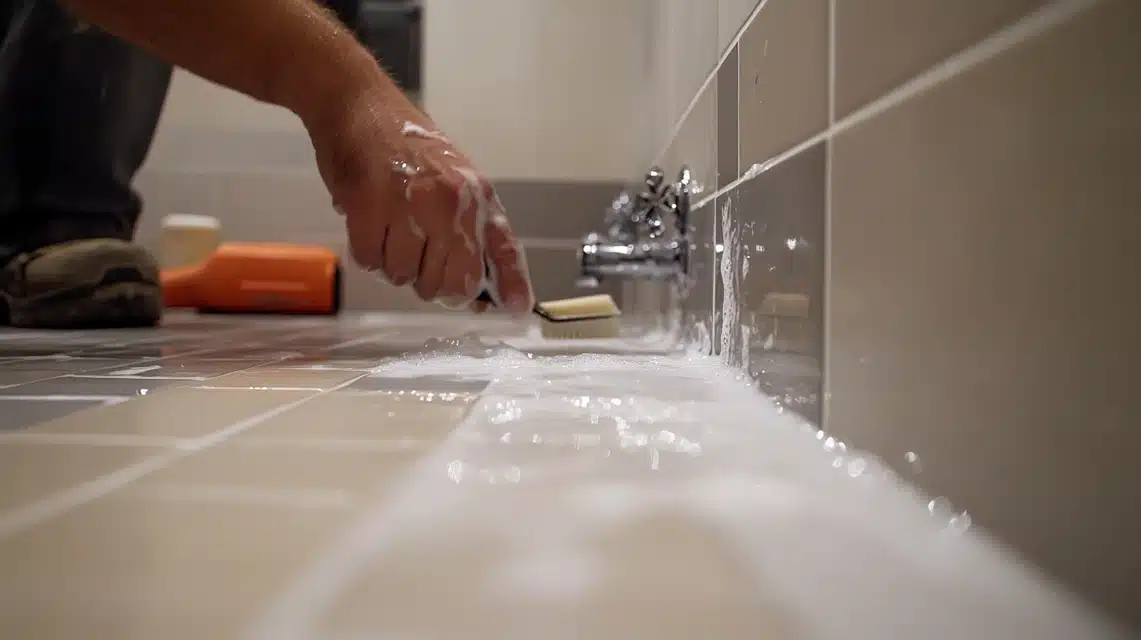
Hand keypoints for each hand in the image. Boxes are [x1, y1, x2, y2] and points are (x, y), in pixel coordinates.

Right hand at [307, 88, 532, 313]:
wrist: (357, 103)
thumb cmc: (403, 145)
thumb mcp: (453, 178)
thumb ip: (469, 228)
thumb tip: (483, 290)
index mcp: (476, 195)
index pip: (503, 250)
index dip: (510, 285)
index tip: (515, 310)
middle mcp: (451, 202)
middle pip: (451, 283)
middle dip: (431, 283)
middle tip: (416, 256)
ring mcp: (411, 205)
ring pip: (405, 277)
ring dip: (393, 265)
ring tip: (389, 229)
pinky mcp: (370, 206)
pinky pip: (371, 262)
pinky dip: (367, 253)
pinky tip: (368, 225)